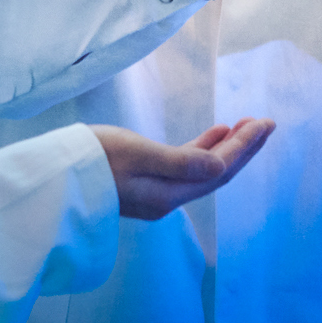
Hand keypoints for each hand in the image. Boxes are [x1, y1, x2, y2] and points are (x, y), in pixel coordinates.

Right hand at [93, 118, 275, 221]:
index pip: (218, 170)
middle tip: (265, 123)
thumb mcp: (138, 155)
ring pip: (203, 170)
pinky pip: (186, 167)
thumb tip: (220, 168)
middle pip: (216, 174)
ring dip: (226, 148)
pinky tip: (214, 134)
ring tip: (247, 125)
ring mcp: (156, 192)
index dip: (244, 147)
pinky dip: (203, 149)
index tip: (264, 124)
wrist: (56, 177)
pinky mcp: (145, 183)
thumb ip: (180, 163)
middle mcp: (167, 199)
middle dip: (243, 148)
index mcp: (169, 194)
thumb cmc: (93, 159)